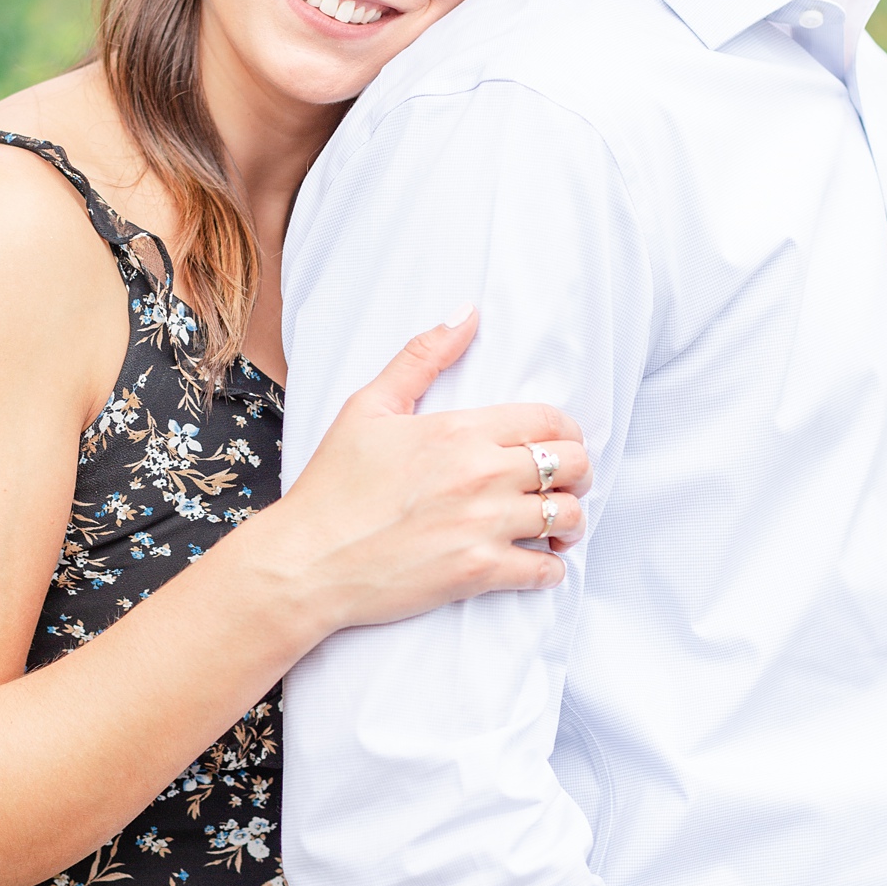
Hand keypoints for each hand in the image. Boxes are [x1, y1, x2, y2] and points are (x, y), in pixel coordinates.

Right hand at [239, 308, 591, 638]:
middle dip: (579, 473)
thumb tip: (467, 312)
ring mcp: (484, 526)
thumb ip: (421, 357)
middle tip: (561, 485)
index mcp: (459, 430)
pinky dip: (550, 568)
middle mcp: (481, 475)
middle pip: (574, 465)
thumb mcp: (368, 407)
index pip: (550, 420)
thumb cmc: (333, 485)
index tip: (556, 445)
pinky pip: (548, 571)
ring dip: (570, 522)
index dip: (566, 431)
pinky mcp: (480, 572)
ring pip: (570, 516)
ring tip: (555, 527)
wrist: (308, 561)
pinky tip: (534, 562)